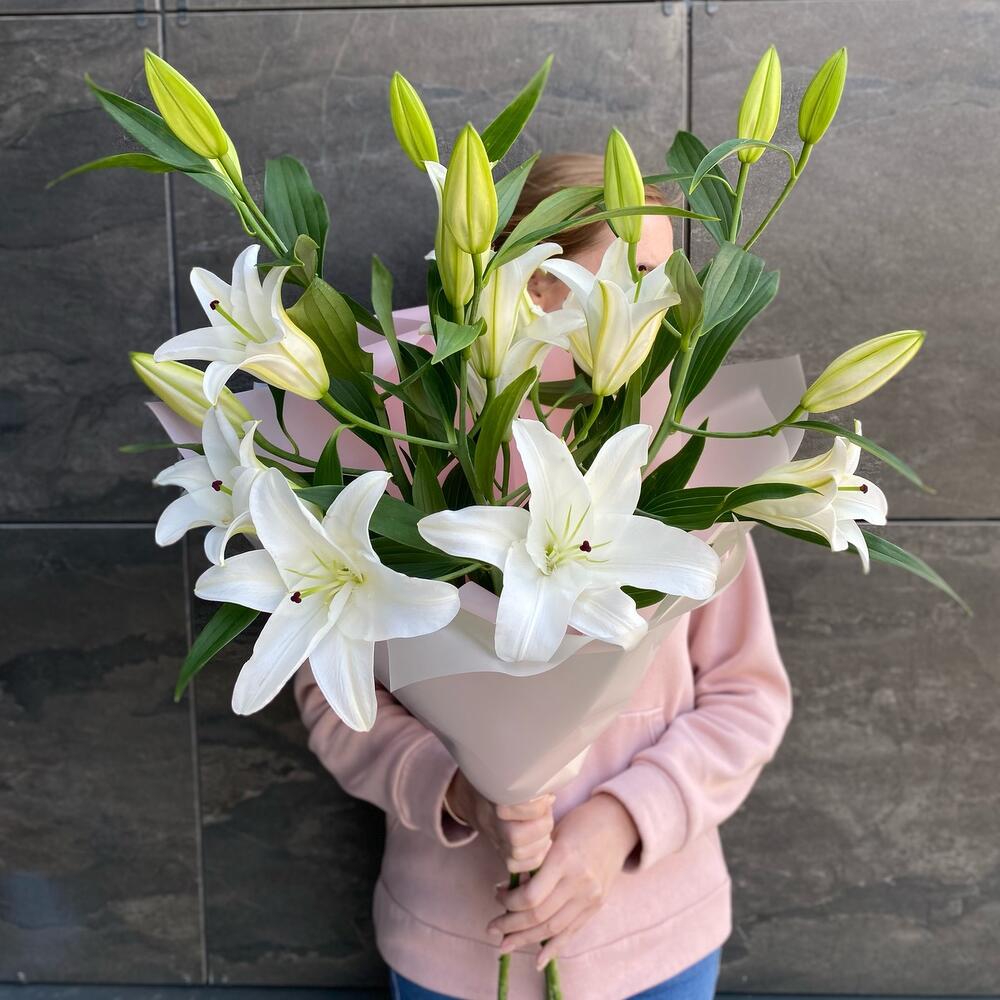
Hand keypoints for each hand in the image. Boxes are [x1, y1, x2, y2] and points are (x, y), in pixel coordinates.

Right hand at [446, 770, 554, 873]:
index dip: (535, 806)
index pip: (508, 811)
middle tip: (547, 811)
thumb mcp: (508, 773)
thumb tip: (551, 782)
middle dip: (541, 825)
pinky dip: (536, 856)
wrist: (477, 799)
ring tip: (545, 823)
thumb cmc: (501, 782)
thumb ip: (527, 778)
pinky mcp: (501, 854)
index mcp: (491, 799)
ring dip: (541, 840)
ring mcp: (495, 840)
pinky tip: (542, 840)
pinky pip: (518, 866)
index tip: (547, 795)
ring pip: (518, 853)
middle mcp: (491, 823)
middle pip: (515, 836)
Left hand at [487, 792, 639, 968]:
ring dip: (526, 939)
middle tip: (492, 928)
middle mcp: (579, 882)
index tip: (496, 894)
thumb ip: (534, 861)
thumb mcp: (552, 833)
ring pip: (553, 928)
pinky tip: (538, 961)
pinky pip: (572, 932)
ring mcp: (590, 897)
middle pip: (539, 916)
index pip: (531, 896)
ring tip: (505, 944)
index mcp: (564, 859)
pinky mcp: (596, 906)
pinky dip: (554, 948)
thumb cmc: (579, 823)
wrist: (618, 825)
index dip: (508, 902)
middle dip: (511, 926)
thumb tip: (510, 887)